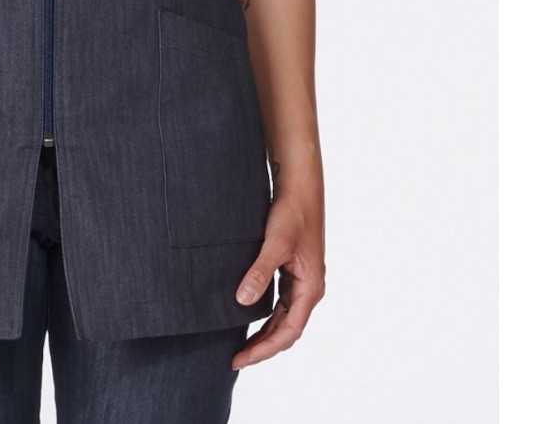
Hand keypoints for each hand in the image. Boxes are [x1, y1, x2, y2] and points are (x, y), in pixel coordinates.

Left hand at [230, 181, 325, 369]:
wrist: (300, 186)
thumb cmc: (292, 212)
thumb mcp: (275, 243)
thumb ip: (259, 272)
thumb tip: (243, 301)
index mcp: (311, 288)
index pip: (288, 332)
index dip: (264, 349)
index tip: (241, 359)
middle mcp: (309, 288)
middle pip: (287, 329)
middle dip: (264, 346)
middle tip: (236, 359)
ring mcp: (302, 280)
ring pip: (285, 317)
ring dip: (266, 332)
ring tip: (242, 345)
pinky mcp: (293, 270)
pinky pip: (282, 302)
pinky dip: (268, 315)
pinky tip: (251, 315)